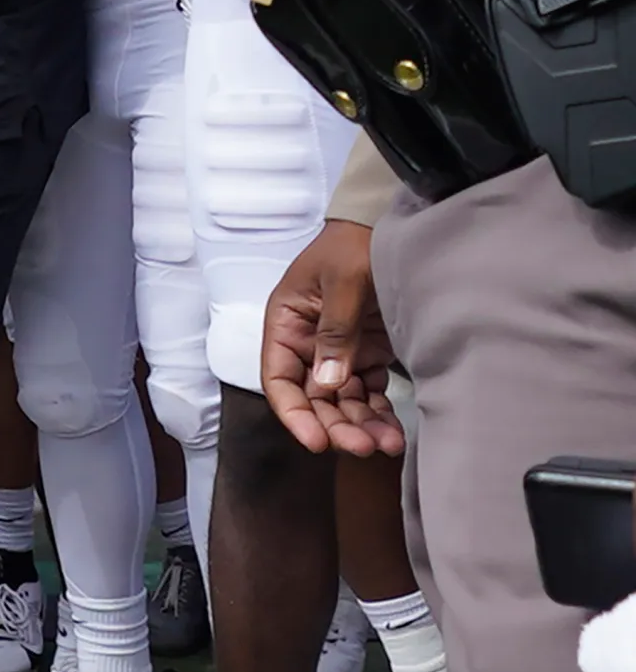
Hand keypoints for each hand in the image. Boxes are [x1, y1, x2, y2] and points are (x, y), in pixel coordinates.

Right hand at [263, 219, 404, 457]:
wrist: (393, 224)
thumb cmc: (356, 245)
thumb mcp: (342, 282)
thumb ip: (335, 332)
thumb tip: (326, 384)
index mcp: (286, 322)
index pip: (279, 379)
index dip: (295, 413)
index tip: (317, 441)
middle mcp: (307, 342)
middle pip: (313, 397)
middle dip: (336, 425)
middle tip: (364, 446)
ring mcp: (339, 350)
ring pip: (342, 400)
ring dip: (360, 425)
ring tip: (387, 444)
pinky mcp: (368, 353)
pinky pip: (368, 392)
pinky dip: (378, 413)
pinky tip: (393, 432)